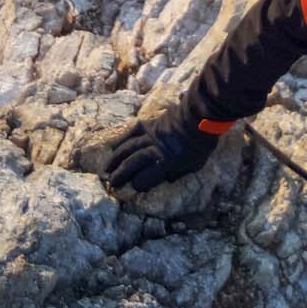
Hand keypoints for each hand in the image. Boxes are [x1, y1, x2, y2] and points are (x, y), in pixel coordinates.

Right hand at [104, 114, 218, 191]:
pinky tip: (113, 148)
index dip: (138, 185)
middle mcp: (154, 149)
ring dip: (115, 160)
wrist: (199, 119)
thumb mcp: (192, 166)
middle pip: (132, 163)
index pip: (145, 177)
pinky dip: (120, 141)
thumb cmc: (199, 146)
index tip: (133, 189)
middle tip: (111, 184)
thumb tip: (163, 180)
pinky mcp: (147, 124)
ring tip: (106, 170)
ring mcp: (149, 135)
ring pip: (127, 148)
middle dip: (120, 175)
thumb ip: (175, 174)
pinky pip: (130, 133)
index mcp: (166, 162)